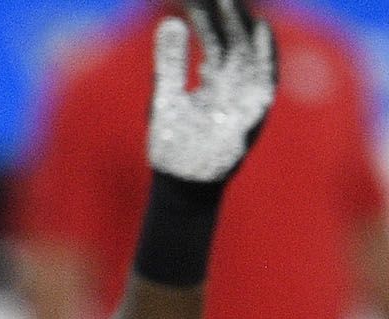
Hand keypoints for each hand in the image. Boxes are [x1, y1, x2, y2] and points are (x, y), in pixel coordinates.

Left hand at [148, 0, 275, 183]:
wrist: (182, 185)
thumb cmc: (175, 144)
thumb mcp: (167, 95)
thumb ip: (170, 61)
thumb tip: (168, 20)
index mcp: (215, 77)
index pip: (214, 36)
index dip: (207, 14)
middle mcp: (234, 82)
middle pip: (235, 38)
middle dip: (227, 13)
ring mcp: (245, 96)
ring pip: (251, 52)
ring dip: (245, 25)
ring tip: (232, 1)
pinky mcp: (255, 111)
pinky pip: (266, 77)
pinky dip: (266, 52)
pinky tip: (260, 29)